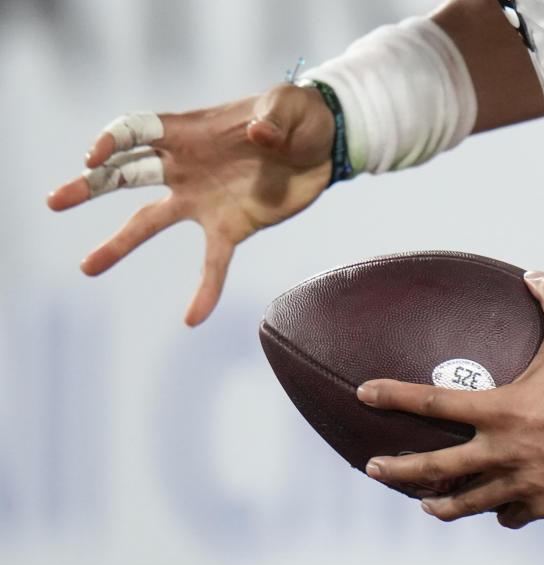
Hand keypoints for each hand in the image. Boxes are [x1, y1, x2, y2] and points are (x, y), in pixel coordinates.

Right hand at [47, 84, 335, 325]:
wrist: (324, 146)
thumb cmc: (299, 117)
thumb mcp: (288, 107)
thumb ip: (272, 119)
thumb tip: (259, 134)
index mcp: (192, 131)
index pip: (139, 131)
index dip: (114, 140)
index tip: (96, 158)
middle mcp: (187, 167)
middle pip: (126, 174)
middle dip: (91, 185)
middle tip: (56, 202)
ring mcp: (204, 200)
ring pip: (150, 221)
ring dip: (120, 243)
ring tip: (87, 266)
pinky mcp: (232, 227)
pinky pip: (213, 262)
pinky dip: (204, 289)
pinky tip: (193, 317)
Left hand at [358, 272, 543, 528]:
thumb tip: (536, 272)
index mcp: (501, 409)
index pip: (432, 403)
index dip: (393, 397)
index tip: (365, 394)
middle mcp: (504, 450)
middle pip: (435, 468)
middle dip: (397, 469)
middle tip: (374, 468)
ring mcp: (524, 482)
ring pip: (469, 502)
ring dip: (443, 503)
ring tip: (426, 505)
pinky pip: (512, 513)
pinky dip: (501, 510)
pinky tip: (498, 509)